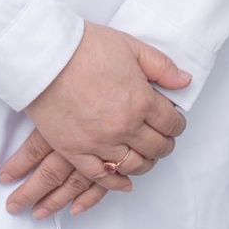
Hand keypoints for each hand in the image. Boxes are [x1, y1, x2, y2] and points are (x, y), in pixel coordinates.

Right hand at [0, 24, 190, 215]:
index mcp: (141, 101)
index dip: (177, 124)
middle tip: (163, 140)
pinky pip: (101, 176)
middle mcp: (125, 127)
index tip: (174, 123)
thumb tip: (184, 82)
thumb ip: (161, 66)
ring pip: (133, 165)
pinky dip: (116, 182)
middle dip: (164, 144)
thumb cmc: (85, 47)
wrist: (44, 56)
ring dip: (144, 163)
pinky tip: (124, 181)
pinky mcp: (76, 150)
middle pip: (156, 147)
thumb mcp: (130, 46)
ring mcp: (100, 142)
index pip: (171, 123)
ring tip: (145, 156)